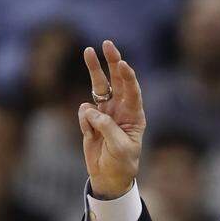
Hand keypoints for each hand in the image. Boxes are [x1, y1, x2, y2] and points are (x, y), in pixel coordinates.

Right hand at [79, 40, 145, 198]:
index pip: (132, 91)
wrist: (109, 176)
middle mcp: (121, 109)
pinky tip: (90, 136)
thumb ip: (106, 128)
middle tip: (107, 44)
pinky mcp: (90, 119)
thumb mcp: (119, 148)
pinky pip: (84, 111)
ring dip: (94, 69)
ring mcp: (105, 112)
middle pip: (116, 80)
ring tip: (88, 50)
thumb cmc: (122, 163)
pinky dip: (84, 121)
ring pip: (98, 86)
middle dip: (112, 61)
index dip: (128, 77)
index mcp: (135, 116)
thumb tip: (91, 110)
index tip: (123, 64)